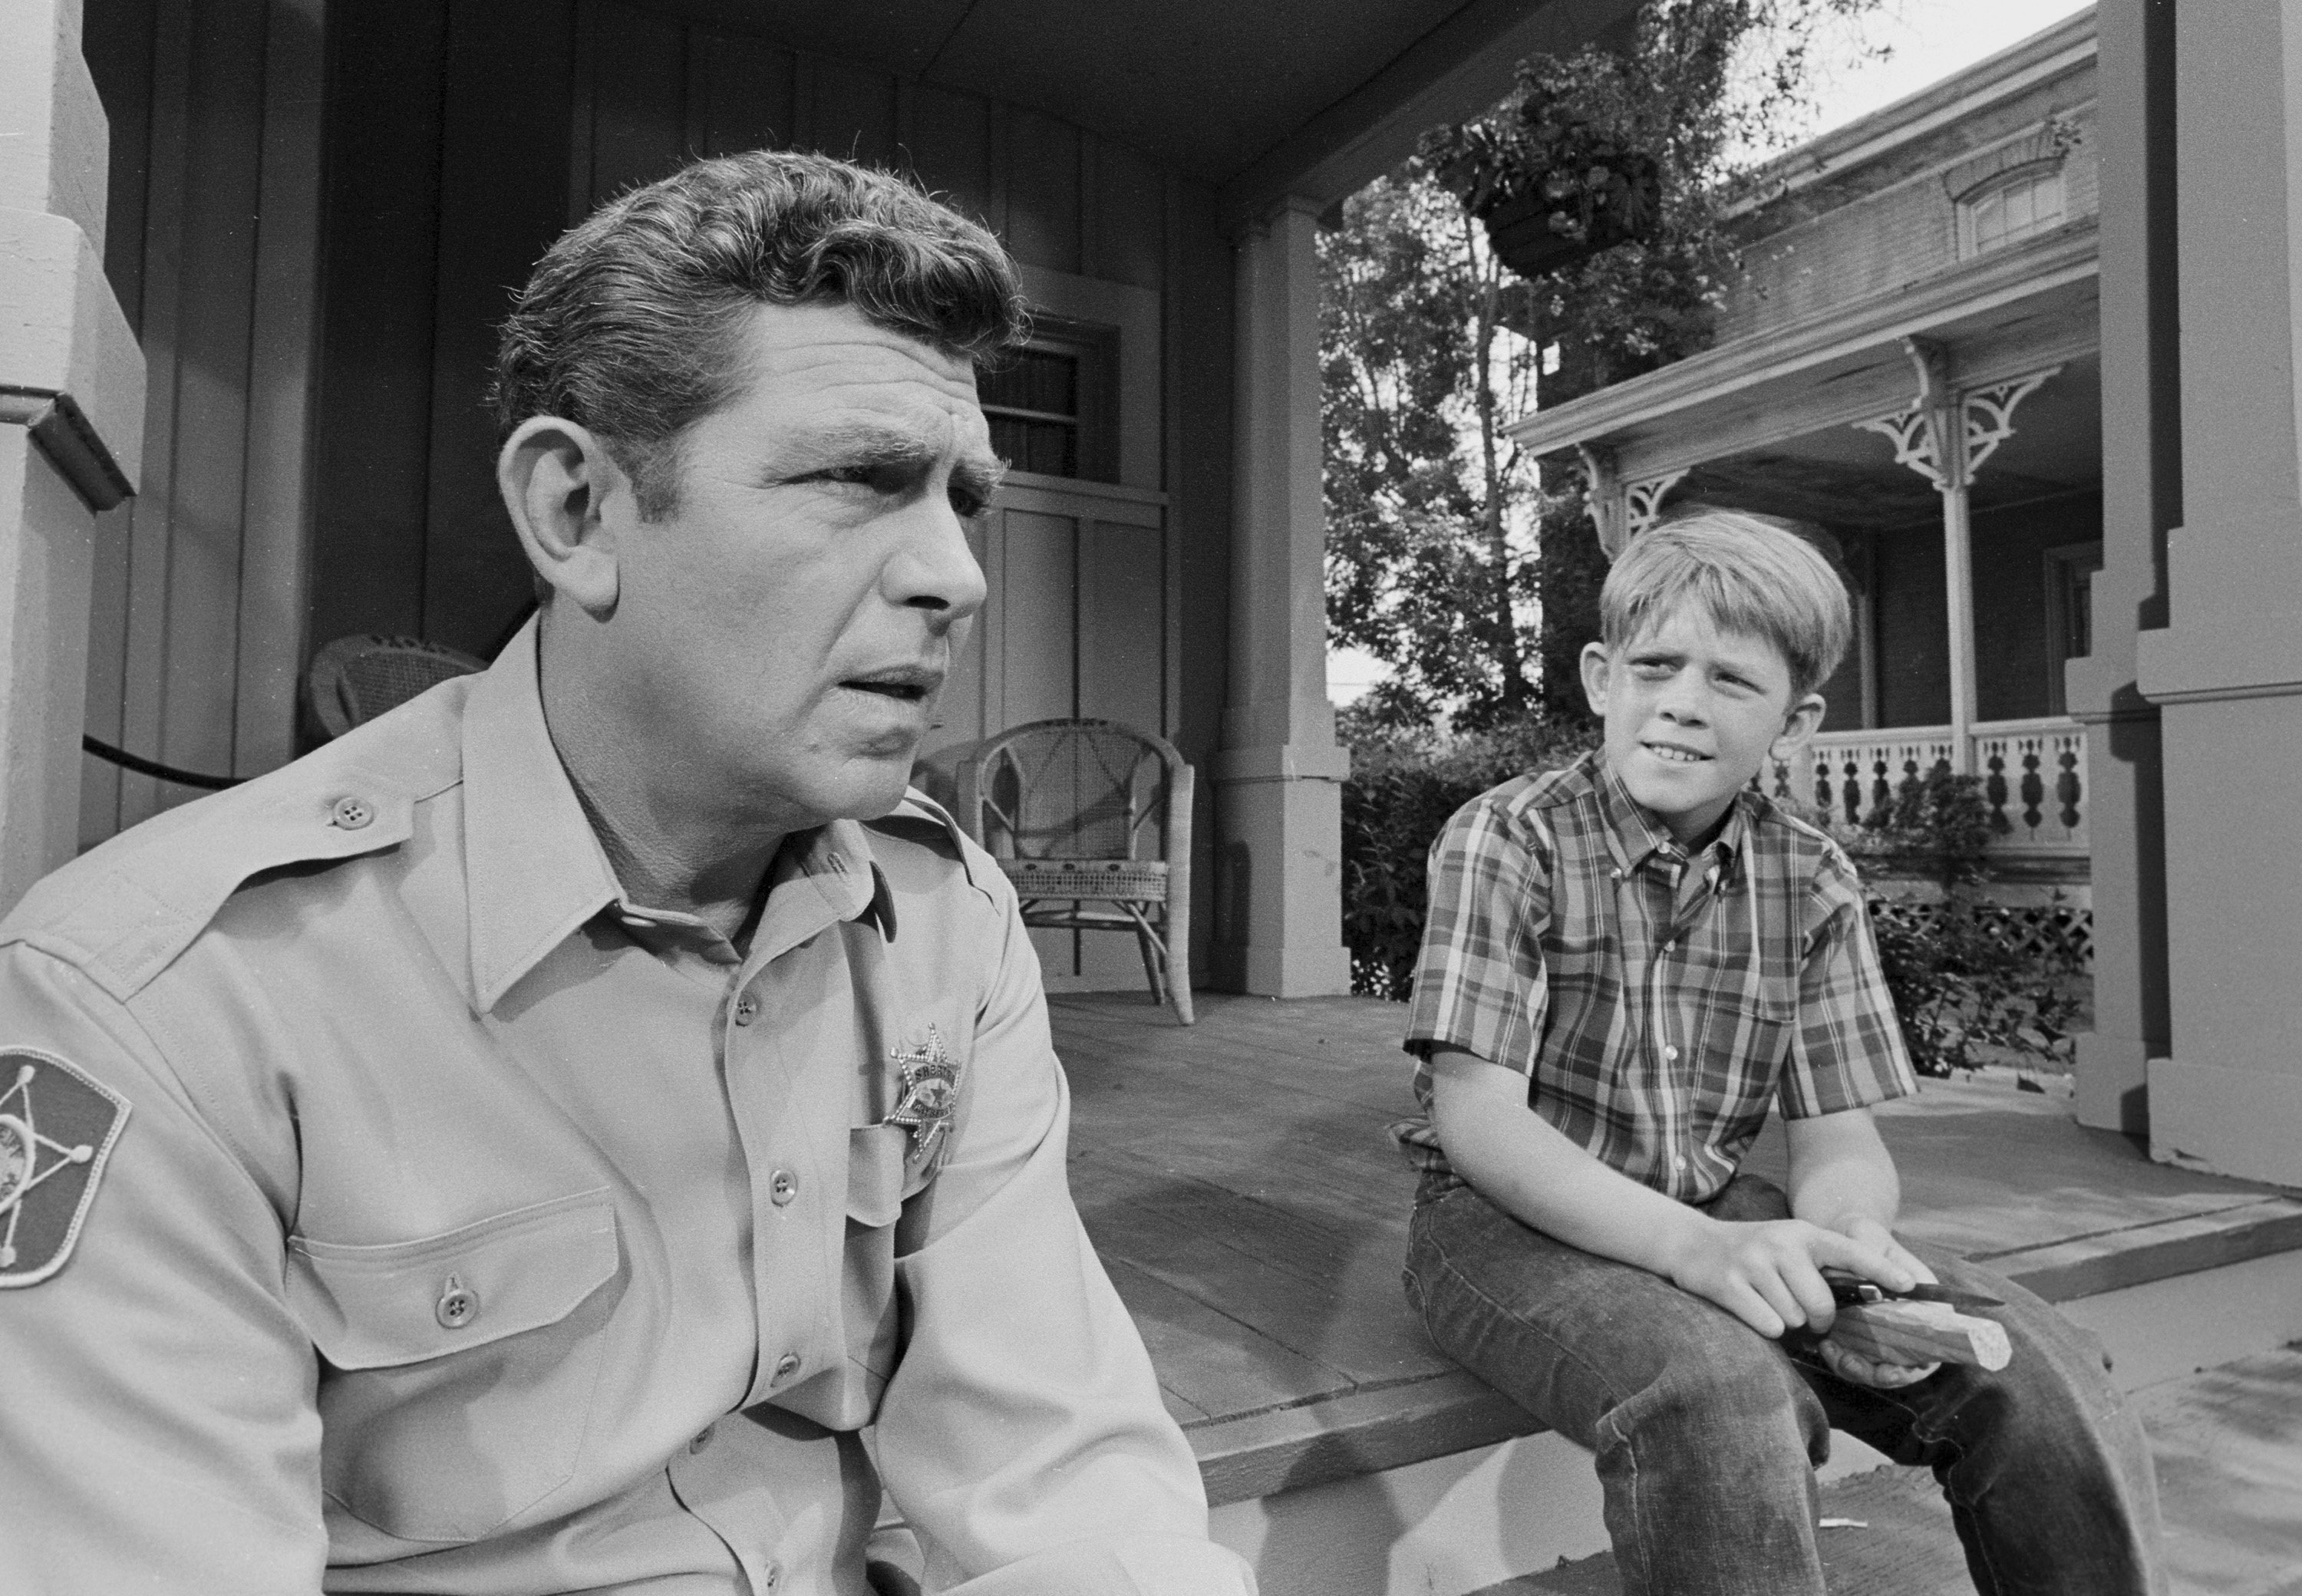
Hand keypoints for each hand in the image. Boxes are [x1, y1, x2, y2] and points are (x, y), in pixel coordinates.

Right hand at [1663, 1215, 1916, 1340]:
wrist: (1691, 1243)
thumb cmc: (1752, 1252)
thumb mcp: (1787, 1245)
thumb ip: (1820, 1265)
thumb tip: (1862, 1301)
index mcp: (1803, 1234)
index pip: (1850, 1252)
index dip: (1881, 1271)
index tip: (1909, 1287)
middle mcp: (1781, 1244)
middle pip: (1822, 1304)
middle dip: (1818, 1319)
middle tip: (1802, 1313)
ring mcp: (1754, 1263)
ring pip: (1794, 1319)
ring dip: (1786, 1321)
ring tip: (1768, 1301)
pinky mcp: (1729, 1284)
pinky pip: (1769, 1325)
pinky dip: (1765, 1326)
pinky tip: (1751, 1308)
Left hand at [1815, 1216, 1941, 1387]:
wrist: (1838, 1235)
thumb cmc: (1861, 1235)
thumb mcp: (1869, 1236)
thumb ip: (1882, 1258)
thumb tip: (1905, 1283)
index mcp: (1922, 1297)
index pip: (1937, 1340)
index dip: (1921, 1361)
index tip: (1899, 1366)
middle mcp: (1909, 1318)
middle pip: (1909, 1362)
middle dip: (1884, 1373)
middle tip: (1857, 1366)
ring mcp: (1886, 1330)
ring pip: (1882, 1366)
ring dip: (1860, 1369)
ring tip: (1836, 1354)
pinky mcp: (1863, 1334)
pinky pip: (1858, 1358)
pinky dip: (1844, 1359)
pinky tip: (1827, 1347)